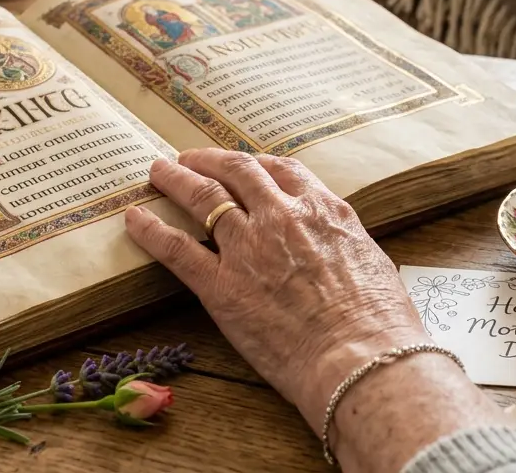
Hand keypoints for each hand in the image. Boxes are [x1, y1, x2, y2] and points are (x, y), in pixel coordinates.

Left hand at [123, 150, 428, 430]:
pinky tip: (135, 218)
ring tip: (158, 172)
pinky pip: (176, 249)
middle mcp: (282, 217)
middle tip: (189, 158)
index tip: (244, 163)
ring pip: (202, 198)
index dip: (257, 163)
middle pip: (238, 172)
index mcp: (324, 210)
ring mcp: (249, 248)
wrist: (360, 358)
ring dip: (175, 180)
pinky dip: (152, 230)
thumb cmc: (380, 324)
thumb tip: (340, 251)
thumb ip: (346, 247)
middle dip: (210, 160)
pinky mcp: (221, 286)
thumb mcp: (374, 265)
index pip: (283, 171)